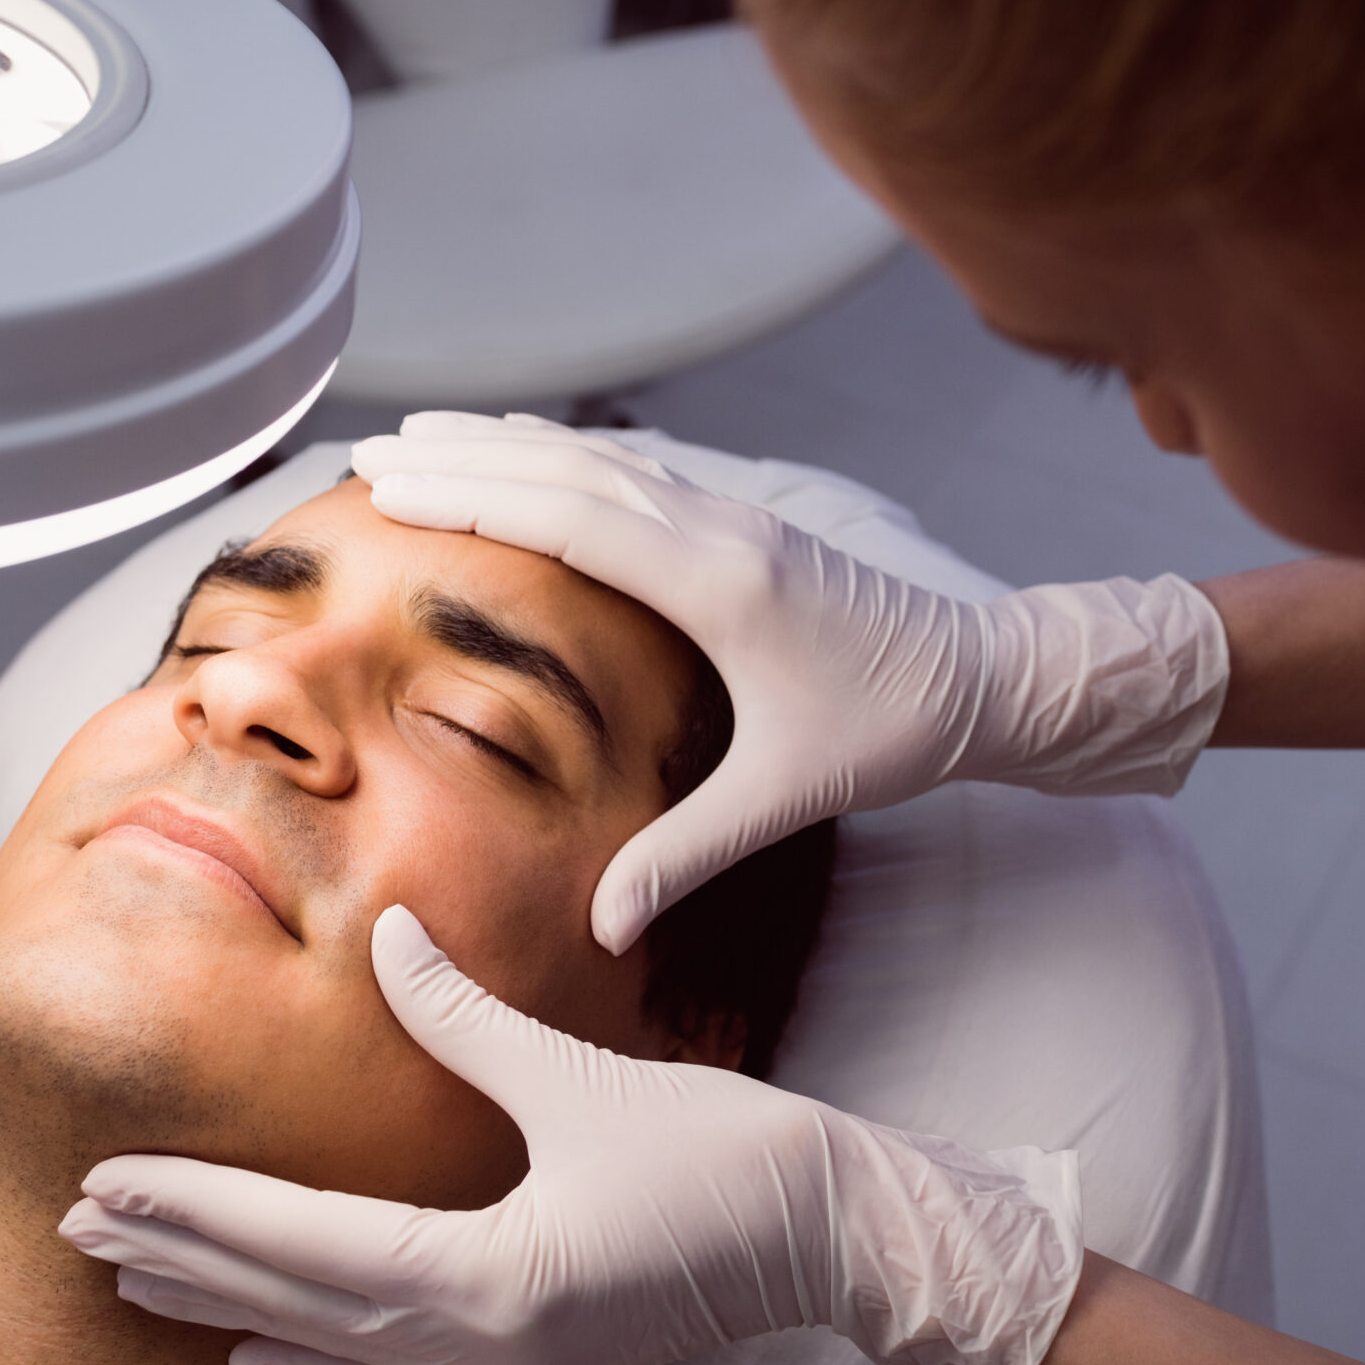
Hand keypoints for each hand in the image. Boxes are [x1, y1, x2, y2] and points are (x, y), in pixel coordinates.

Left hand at [62, 906, 1084, 1364]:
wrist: (833, 1235)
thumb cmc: (725, 1159)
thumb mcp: (584, 1080)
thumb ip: (467, 1021)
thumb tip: (384, 935)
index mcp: (493, 1285)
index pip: (309, 1246)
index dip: (203, 1212)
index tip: (110, 1185)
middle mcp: (484, 1352)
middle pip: (300, 1308)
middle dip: (188, 1261)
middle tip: (81, 1225)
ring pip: (333, 1347)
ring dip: (232, 1305)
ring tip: (138, 1281)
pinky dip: (311, 1356)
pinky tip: (257, 1354)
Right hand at [351, 413, 1228, 950]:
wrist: (990, 678)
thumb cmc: (894, 730)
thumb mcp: (788, 795)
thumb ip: (686, 854)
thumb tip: (602, 929)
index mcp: (720, 582)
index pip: (572, 518)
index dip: (475, 495)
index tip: (394, 480)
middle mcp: (720, 532)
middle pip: (571, 472)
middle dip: (469, 456)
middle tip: (374, 451)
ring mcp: (736, 520)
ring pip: (604, 461)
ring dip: (513, 444)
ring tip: (429, 436)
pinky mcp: (749, 529)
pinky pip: (638, 475)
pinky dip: (570, 458)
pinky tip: (535, 459)